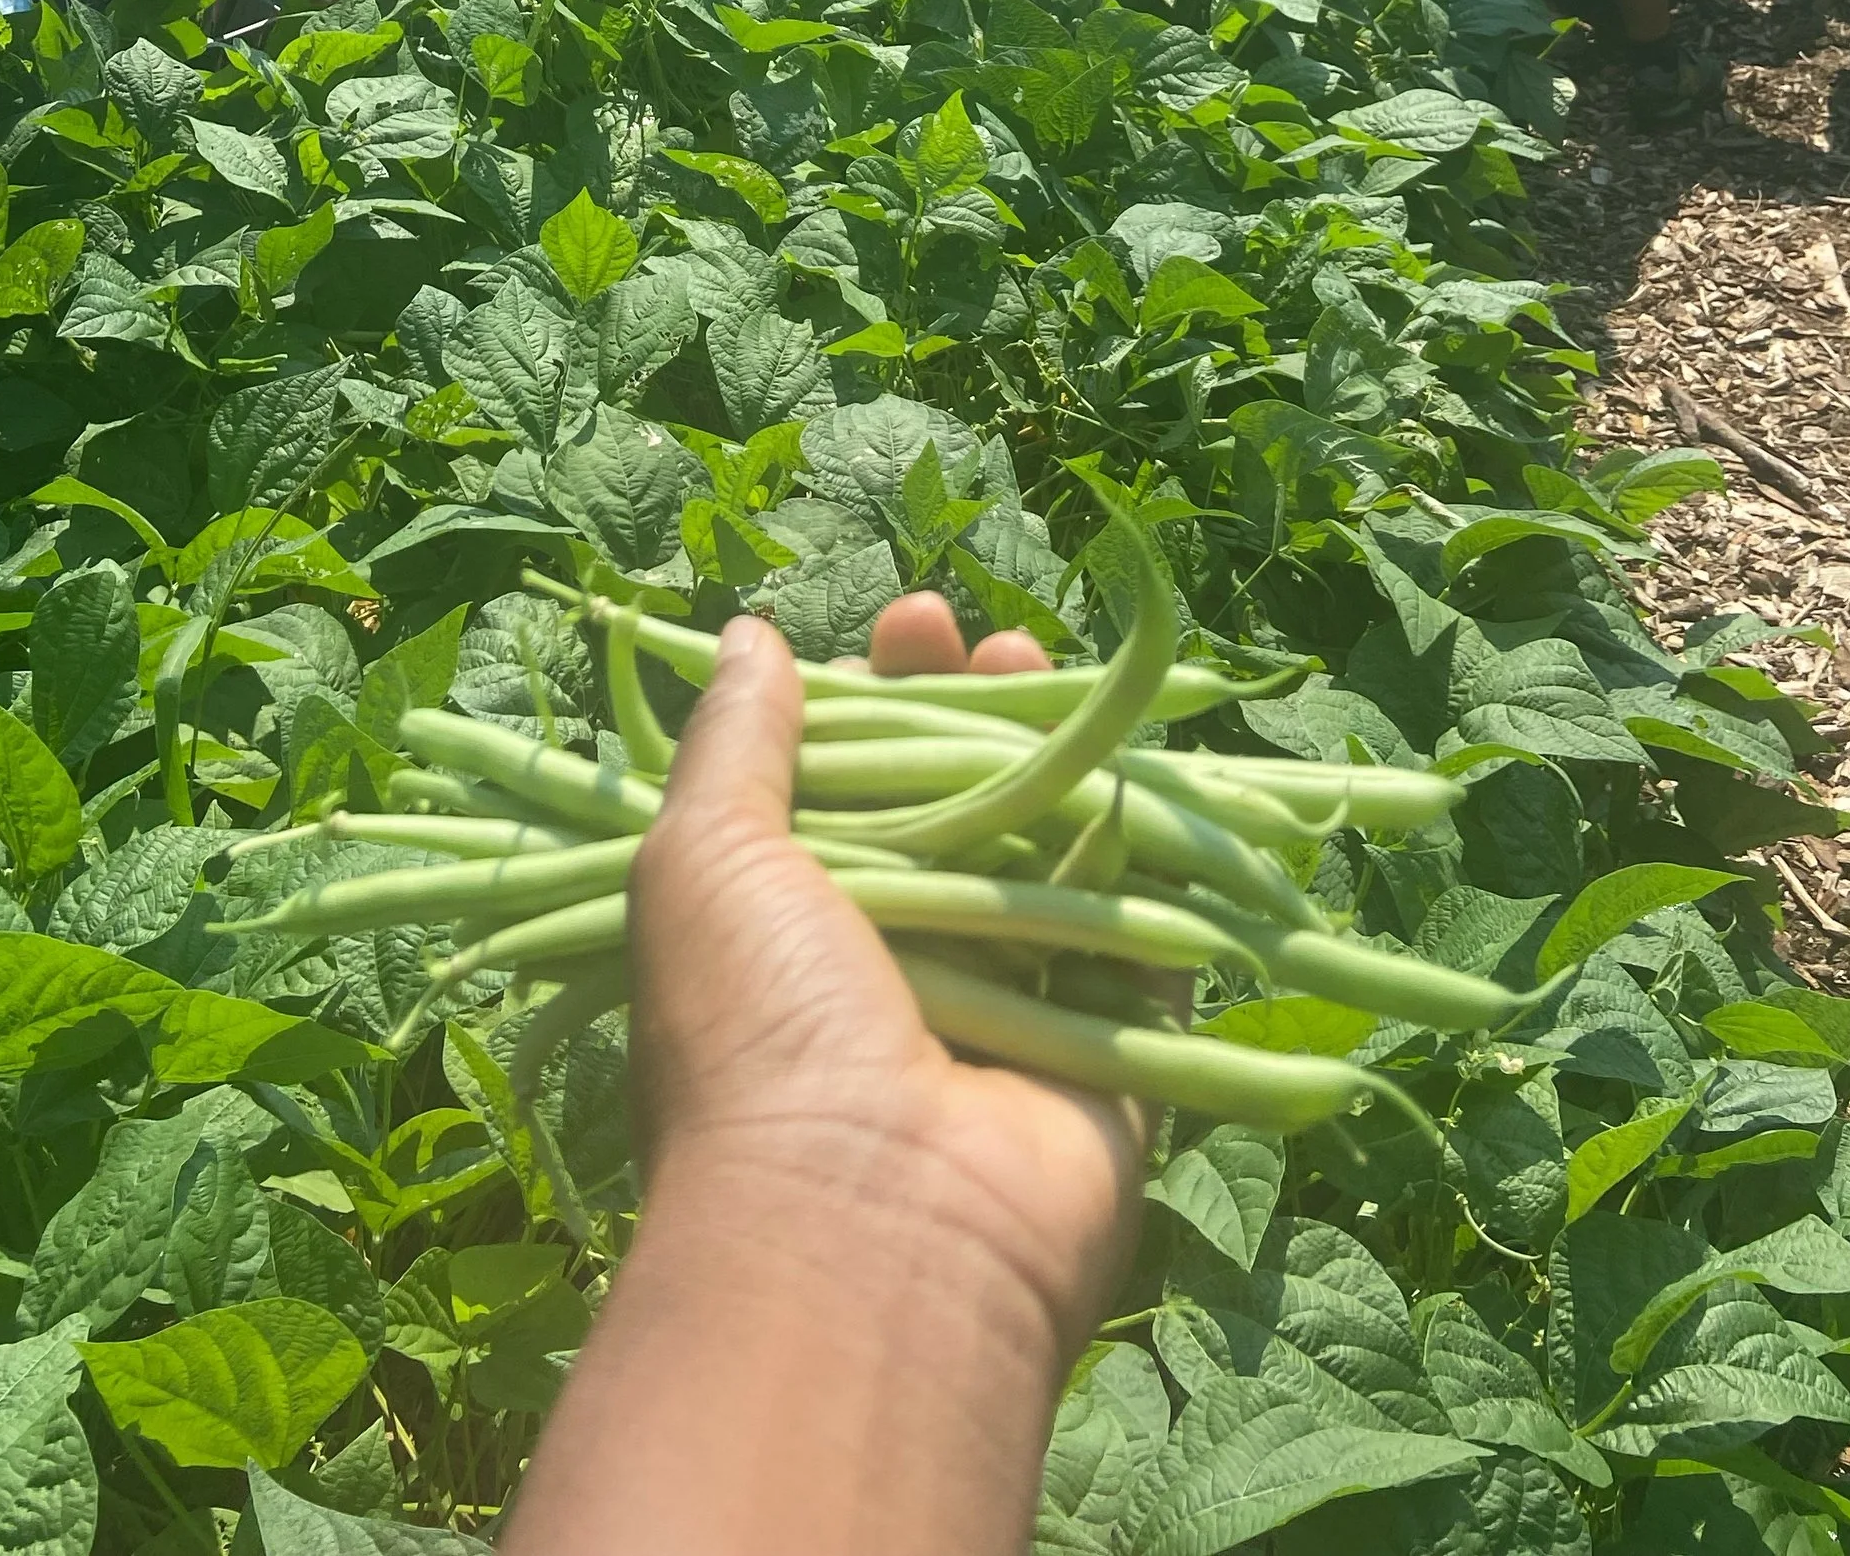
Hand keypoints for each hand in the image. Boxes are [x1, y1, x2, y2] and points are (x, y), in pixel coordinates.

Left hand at [628, 600, 1143, 1378]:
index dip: (878, 693)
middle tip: (992, 639)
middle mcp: (896, 973)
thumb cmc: (758, 1034)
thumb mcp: (701, 857)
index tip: (909, 621)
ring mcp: (1005, 1018)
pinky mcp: (1106, 1064)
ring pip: (1049, 864)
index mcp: (790, 932)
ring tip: (1056, 672)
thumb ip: (732, 744)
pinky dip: (1148, 867)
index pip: (846, 782)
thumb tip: (745, 638)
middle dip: (974, 713)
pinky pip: (1144, 949)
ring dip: (1061, 763)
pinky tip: (1142, 772)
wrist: (866, 1229)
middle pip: (951, 811)